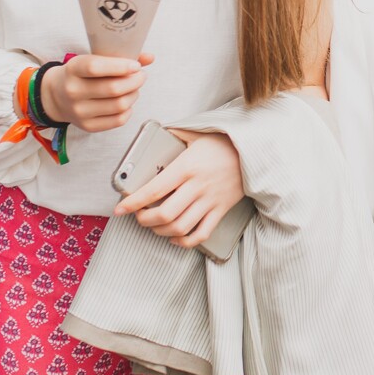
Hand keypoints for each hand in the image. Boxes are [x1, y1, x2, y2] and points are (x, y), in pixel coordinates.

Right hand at [39, 52, 150, 133]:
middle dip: (135, 81)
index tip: (136, 65)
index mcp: (73, 69)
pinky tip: (126, 102)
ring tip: (134, 88)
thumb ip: (120, 57)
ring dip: (134, 94)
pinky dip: (128, 110)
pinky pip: (118, 120)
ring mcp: (79, 111)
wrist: (55, 96)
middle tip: (141, 76)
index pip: (96, 68)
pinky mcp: (88, 126)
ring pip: (119, 105)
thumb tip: (150, 57)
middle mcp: (73, 91)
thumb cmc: (79, 74)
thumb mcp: (91, 59)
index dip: (120, 67)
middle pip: (113, 89)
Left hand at [114, 129, 246, 245]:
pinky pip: (201, 234)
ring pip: (180, 227)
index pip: (154, 190)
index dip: (133, 203)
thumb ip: (174, 134)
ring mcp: (210, 201)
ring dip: (161, 231)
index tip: (119, 209)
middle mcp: (197, 187)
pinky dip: (185, 241)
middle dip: (145, 220)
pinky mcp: (221, 210)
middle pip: (165, 214)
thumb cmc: (224, 141)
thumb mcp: (196, 133)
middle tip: (138, 217)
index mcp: (187, 167)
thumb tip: (156, 133)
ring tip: (153, 226)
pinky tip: (175, 237)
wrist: (254, 151)